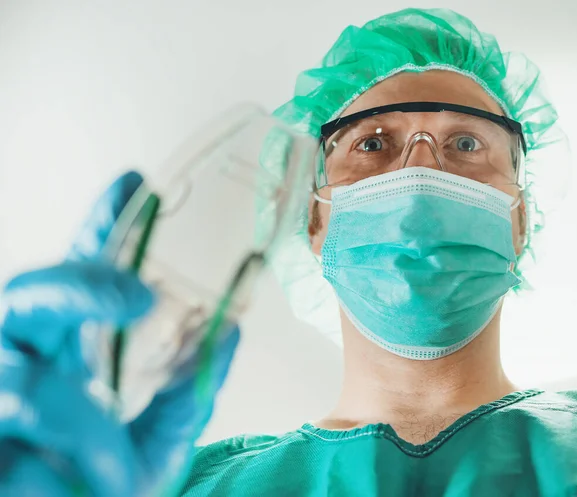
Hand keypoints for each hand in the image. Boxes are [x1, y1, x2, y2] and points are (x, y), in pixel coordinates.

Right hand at [0, 172, 238, 495]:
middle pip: (32, 293)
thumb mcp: (157, 438)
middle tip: (140, 296)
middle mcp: (26, 359)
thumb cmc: (103, 485)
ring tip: (115, 468)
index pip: (81, 271)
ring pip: (28, 383)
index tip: (135, 182)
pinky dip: (51, 475)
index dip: (103, 225)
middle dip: (82, 286)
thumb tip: (229, 333)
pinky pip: (14, 451)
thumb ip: (188, 390)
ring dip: (82, 426)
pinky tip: (74, 489)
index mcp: (71, 347)